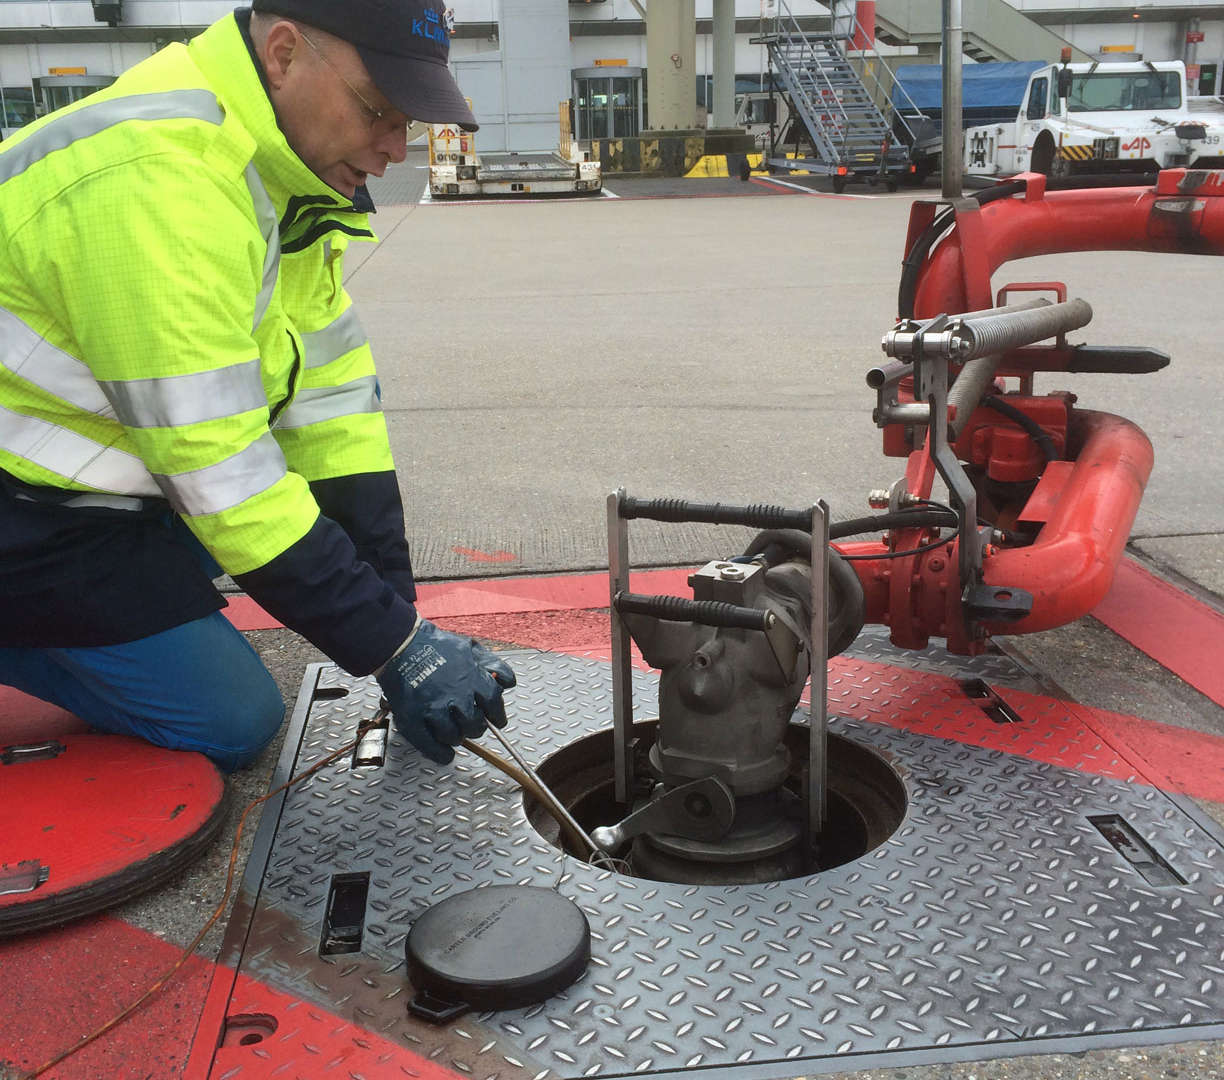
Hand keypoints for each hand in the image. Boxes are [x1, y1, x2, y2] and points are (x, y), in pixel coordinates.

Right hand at [376, 619, 515, 763]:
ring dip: (457, 737)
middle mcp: (455, 696)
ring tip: (454, 731)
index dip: (497, 714)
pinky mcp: (412, 718)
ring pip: (454, 736)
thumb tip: (508, 682)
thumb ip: (492, 664)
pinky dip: (440, 753)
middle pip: (475, 724)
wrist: (400, 644)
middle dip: (476, 727)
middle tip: (472, 724)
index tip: (497, 720)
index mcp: (471, 678)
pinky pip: (429, 745)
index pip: (493, 704)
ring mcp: (432, 708)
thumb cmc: (435, 644)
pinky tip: (445, 754)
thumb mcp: (470, 648)